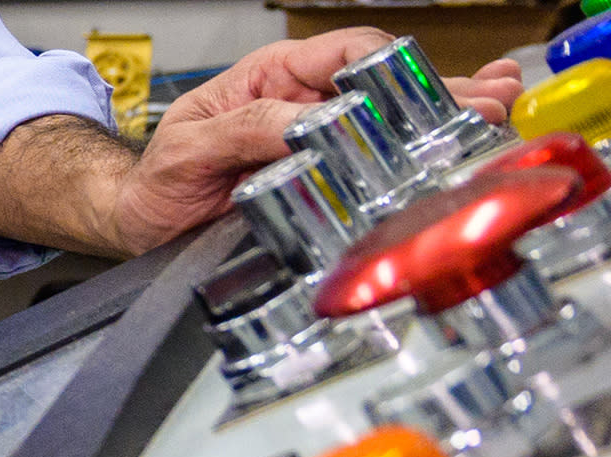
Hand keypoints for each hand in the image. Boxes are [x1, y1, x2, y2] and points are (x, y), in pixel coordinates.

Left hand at [110, 28, 524, 252]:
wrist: (140, 221)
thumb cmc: (158, 180)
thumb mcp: (190, 149)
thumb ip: (245, 131)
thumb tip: (301, 123)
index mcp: (271, 79)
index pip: (345, 54)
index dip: (387, 70)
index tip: (416, 92)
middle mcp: (302, 102)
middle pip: (383, 84)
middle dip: (438, 91)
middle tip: (486, 104)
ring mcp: (316, 138)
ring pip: (391, 116)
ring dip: (444, 113)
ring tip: (497, 109)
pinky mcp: (322, 175)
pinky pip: (377, 154)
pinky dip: (423, 143)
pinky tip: (465, 128)